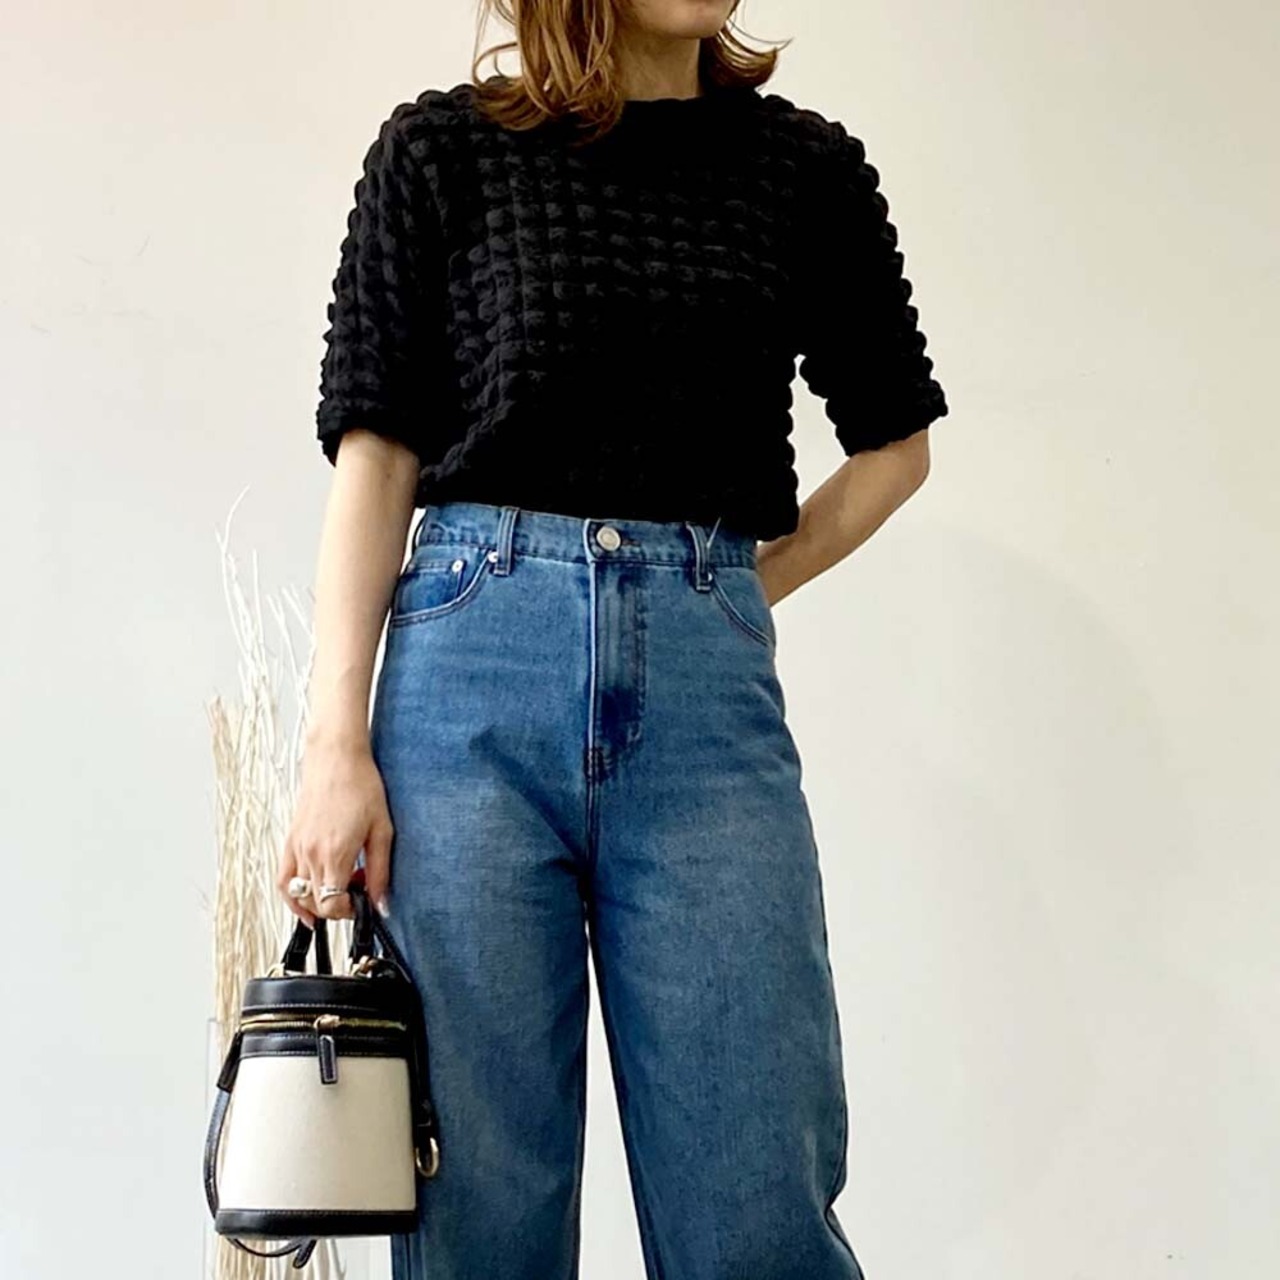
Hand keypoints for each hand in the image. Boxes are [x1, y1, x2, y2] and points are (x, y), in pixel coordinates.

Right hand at [276, 737, 392, 923]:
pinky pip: (282, 879)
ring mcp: (296, 847)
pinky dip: (291, 895)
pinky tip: (305, 900)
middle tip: (357, 892)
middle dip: (338, 908)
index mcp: (334, 853)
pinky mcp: (290, 839)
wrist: (336, 758)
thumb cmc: (362, 786)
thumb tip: (381, 903)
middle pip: (315, 903)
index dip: (349, 912)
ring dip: (315, 904)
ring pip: (296, 894)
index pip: (332, 904)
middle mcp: (310, 854)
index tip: (364, 903)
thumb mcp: (382, 830)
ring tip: (336, 897)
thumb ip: (380, 871)